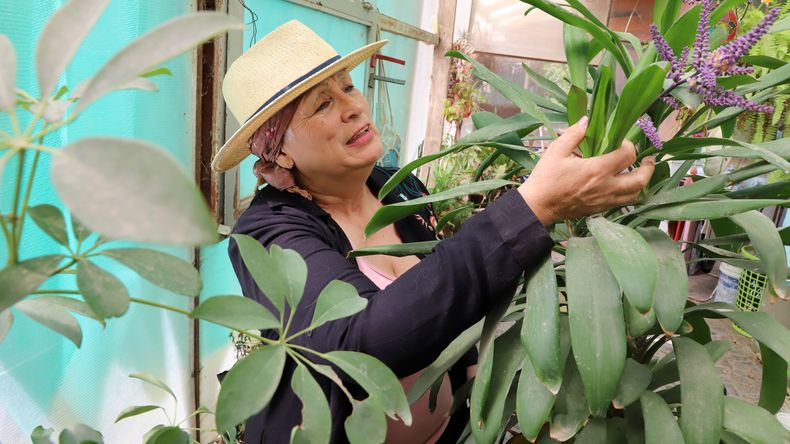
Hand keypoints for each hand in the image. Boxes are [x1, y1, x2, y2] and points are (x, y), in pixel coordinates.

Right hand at [518, 117, 654, 225]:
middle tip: (648, 160)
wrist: (537, 206)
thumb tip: (586, 120)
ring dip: (641, 183)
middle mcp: (606, 187)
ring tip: (638, 174)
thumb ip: (574, 134)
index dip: (630, 146)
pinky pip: (622, 203)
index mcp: (597, 170)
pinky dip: (628, 194)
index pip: (627, 156)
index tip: (622, 142)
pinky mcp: (599, 210)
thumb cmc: (545, 178)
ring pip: (634, 195)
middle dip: (648, 168)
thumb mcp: (556, 151)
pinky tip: (621, 186)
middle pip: (640, 180)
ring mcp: (604, 201)